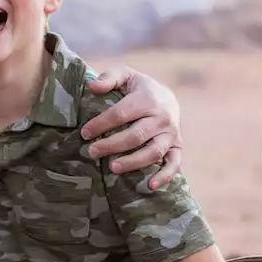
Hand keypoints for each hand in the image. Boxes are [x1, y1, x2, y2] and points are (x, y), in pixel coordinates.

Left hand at [82, 64, 182, 189]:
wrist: (167, 97)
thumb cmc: (138, 88)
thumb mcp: (124, 75)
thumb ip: (108, 78)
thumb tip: (91, 87)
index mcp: (148, 99)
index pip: (121, 114)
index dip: (101, 124)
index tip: (84, 133)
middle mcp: (162, 118)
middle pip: (136, 135)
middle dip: (112, 145)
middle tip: (91, 151)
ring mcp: (171, 134)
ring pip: (153, 152)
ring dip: (133, 162)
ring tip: (112, 168)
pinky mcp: (177, 147)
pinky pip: (174, 164)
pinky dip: (164, 177)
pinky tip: (150, 186)